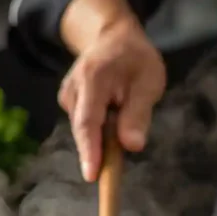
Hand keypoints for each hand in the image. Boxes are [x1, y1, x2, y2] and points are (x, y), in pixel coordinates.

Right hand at [58, 0, 165, 181]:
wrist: (112, 37)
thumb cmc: (135, 59)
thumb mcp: (149, 81)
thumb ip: (138, 113)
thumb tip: (132, 146)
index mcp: (93, 79)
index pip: (88, 122)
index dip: (90, 151)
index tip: (92, 176)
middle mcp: (73, 89)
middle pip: (83, 131)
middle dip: (97, 155)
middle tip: (113, 179)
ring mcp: (67, 96)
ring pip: (84, 130)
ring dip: (102, 140)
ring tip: (124, 120)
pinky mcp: (68, 103)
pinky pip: (85, 126)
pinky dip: (98, 133)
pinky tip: (113, 120)